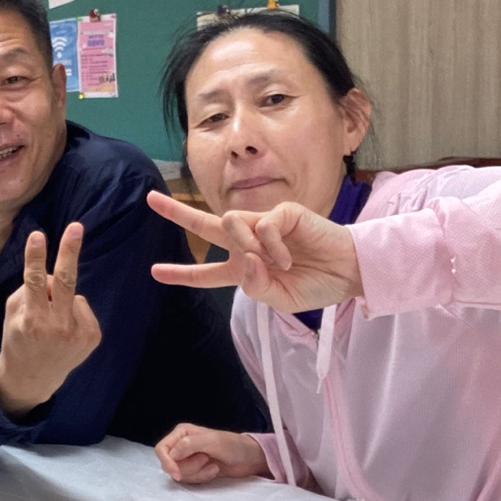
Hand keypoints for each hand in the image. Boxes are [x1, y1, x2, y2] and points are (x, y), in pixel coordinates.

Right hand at [0, 222, 101, 415]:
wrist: (32, 378)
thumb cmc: (18, 339)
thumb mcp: (12, 314)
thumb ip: (28, 291)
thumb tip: (51, 276)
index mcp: (33, 321)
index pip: (34, 282)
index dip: (36, 256)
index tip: (38, 235)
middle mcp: (58, 327)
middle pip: (66, 281)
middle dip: (69, 251)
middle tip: (76, 227)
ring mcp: (78, 334)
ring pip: (72, 294)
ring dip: (62, 298)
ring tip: (51, 321)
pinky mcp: (92, 337)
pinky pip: (82, 307)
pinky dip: (73, 311)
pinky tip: (64, 328)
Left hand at [146, 191, 363, 313]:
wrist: (349, 272)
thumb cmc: (317, 285)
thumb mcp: (280, 300)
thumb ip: (254, 287)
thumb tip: (244, 260)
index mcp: (245, 269)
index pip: (207, 273)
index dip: (182, 274)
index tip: (155, 272)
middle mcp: (250, 244)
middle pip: (206, 227)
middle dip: (178, 213)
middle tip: (151, 200)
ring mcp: (264, 226)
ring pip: (230, 223)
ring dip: (245, 244)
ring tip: (273, 261)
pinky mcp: (283, 213)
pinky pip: (262, 226)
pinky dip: (273, 245)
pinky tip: (290, 255)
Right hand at [155, 423, 267, 483]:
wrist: (248, 459)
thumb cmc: (232, 445)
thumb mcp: (212, 442)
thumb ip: (190, 445)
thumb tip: (171, 453)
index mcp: (181, 433)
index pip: (161, 449)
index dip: (167, 462)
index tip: (177, 474)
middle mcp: (181, 445)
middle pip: (169, 464)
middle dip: (188, 467)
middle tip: (206, 459)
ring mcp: (187, 459)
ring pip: (179, 474)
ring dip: (197, 473)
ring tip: (212, 465)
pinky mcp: (194, 470)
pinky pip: (189, 480)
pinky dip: (202, 477)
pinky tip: (214, 470)